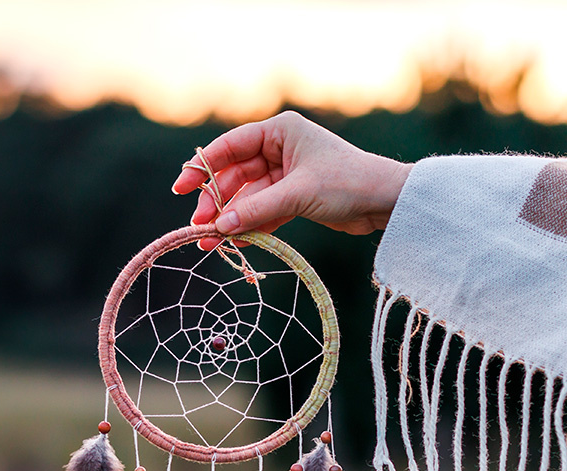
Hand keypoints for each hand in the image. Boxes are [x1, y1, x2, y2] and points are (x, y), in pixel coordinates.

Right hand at [172, 111, 411, 245]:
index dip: (202, 167)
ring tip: (210, 243)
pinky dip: (249, 226)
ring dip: (230, 219)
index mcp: (280, 131)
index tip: (180, 188)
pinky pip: (262, 211)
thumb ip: (257, 210)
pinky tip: (234, 243)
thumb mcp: (298, 194)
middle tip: (199, 226)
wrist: (386, 202)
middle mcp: (280, 149)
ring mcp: (285, 174)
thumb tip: (219, 227)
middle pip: (234, 175)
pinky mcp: (293, 198)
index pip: (230, 146)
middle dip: (216, 202)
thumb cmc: (347, 183)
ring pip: (247, 197)